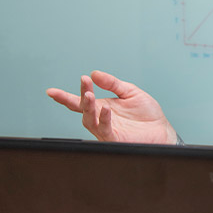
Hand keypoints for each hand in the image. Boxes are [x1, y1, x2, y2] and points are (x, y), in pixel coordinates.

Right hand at [46, 70, 176, 144]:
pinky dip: (103, 119)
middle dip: (80, 96)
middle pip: (82, 109)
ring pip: (89, 120)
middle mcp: (101, 119)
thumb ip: (112, 83)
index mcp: (102, 107)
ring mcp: (107, 130)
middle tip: (84, 83)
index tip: (51, 91)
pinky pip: (105, 130)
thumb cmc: (147, 114)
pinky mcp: (115, 138)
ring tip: (89, 95)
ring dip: (88, 107)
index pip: (80, 101)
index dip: (64, 97)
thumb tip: (94, 74)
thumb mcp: (130, 92)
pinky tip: (105, 108)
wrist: (162, 130)